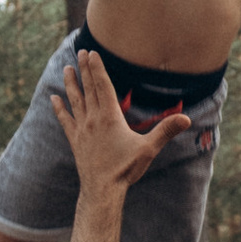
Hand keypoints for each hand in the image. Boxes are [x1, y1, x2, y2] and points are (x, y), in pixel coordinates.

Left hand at [50, 44, 181, 198]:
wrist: (102, 189)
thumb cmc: (125, 169)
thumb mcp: (148, 148)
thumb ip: (166, 130)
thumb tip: (186, 118)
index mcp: (110, 116)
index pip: (103, 86)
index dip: (97, 68)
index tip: (92, 53)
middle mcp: (93, 119)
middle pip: (88, 88)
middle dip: (85, 69)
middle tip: (81, 52)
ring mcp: (82, 129)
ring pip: (75, 100)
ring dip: (71, 83)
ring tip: (67, 68)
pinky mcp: (75, 141)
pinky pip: (65, 120)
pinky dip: (59, 108)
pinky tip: (54, 98)